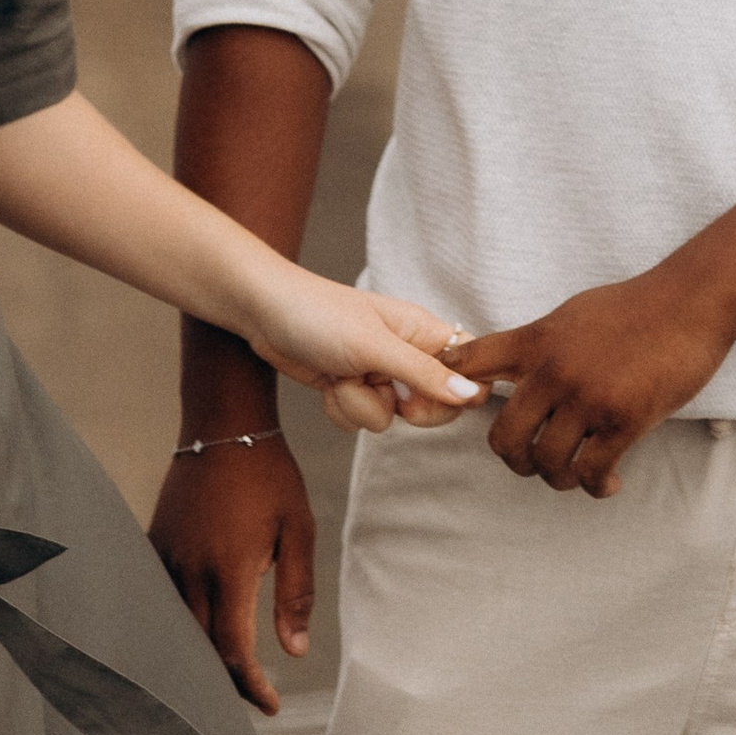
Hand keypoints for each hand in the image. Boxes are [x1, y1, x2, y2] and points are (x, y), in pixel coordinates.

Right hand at [151, 436, 318, 714]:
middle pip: (200, 649)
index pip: (232, 651)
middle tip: (252, 697)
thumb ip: (296, 593)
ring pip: (177, 629)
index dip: (251, 686)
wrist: (223, 424)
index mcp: (228, 570)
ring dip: (200, 657)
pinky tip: (195, 635)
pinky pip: (161, 600)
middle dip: (226, 681)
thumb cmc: (269, 475)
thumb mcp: (298, 529)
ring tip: (227, 676)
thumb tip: (294, 652)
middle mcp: (189, 570)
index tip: (272, 705)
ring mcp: (165, 557)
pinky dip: (178, 626)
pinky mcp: (153, 545)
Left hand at [244, 269, 483, 435]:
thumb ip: (423, 373)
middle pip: (435, 404)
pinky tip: (327, 383)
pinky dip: (342, 409)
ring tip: (341, 374)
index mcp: (423, 332)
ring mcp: (379, 374)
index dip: (457, 393)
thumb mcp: (374, 346)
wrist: (263, 315)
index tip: (425, 396)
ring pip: (391, 418)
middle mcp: (406, 354)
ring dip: (360, 405)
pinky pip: (361, 420)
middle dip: (401, 407)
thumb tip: (471, 395)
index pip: (469, 370)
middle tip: (383, 390)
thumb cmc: (319, 314)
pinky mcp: (353, 389)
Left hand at [450, 263, 735, 496]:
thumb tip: (510, 369)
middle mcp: (553, 370)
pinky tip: (607, 483)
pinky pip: (591, 472)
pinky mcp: (624, 419)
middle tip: (533, 462)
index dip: (449, 388)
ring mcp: (587, 396)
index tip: (458, 408)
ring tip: (576, 473)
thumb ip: (538, 344)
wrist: (689, 302)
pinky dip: (596, 487)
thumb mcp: (572, 314)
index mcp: (535, 340)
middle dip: (515, 460)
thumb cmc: (633, 307)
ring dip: (558, 478)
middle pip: (503, 437)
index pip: (469, 362)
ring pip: (547, 462)